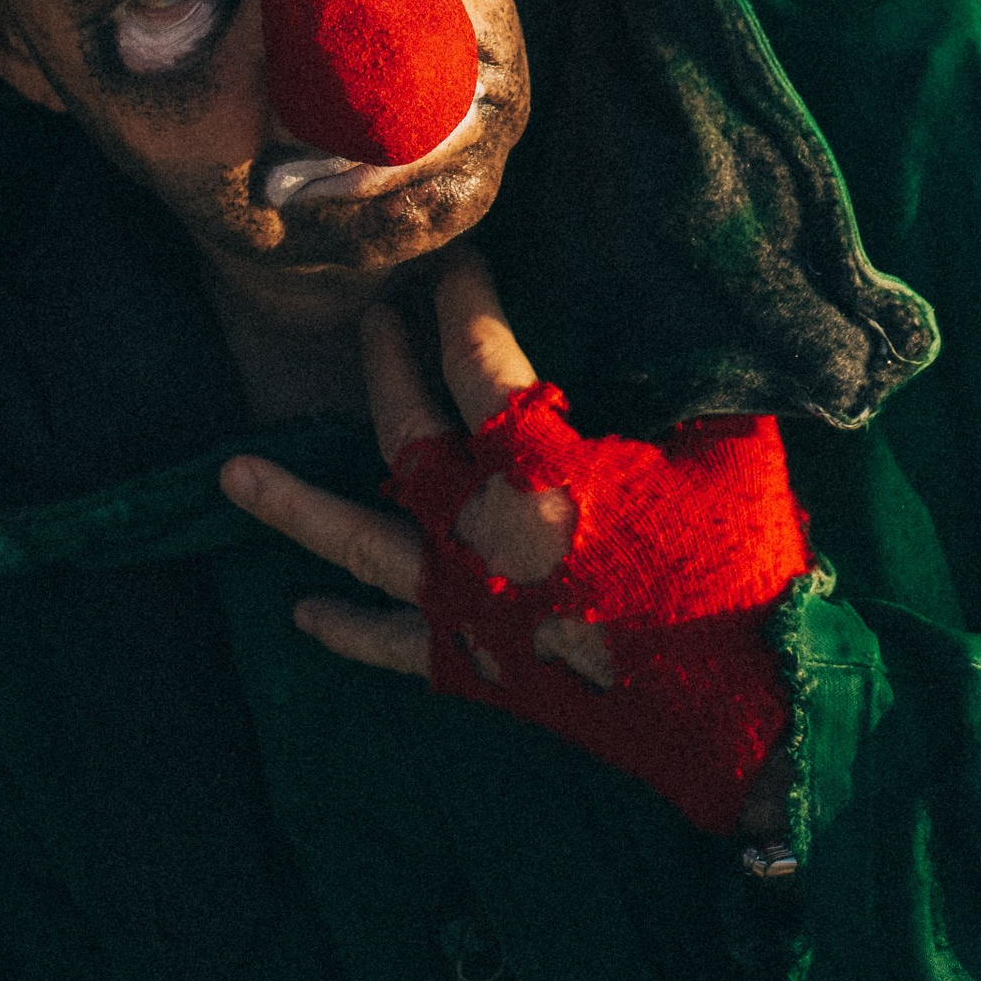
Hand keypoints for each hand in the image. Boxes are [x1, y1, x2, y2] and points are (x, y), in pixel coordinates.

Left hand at [223, 243, 802, 835]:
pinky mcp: (477, 667)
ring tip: (230, 476)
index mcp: (540, 464)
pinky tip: (303, 614)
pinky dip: (346, 630)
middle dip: (386, 366)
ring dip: (295, 506)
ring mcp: (466, 604)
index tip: (460, 262)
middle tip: (374, 322)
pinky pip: (392, 645)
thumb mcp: (734, 452)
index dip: (463, 298)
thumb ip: (694, 381)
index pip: (477, 356)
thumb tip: (683, 316)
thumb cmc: (743, 573)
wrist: (750, 718)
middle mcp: (479, 528)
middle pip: (404, 430)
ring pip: (358, 543)